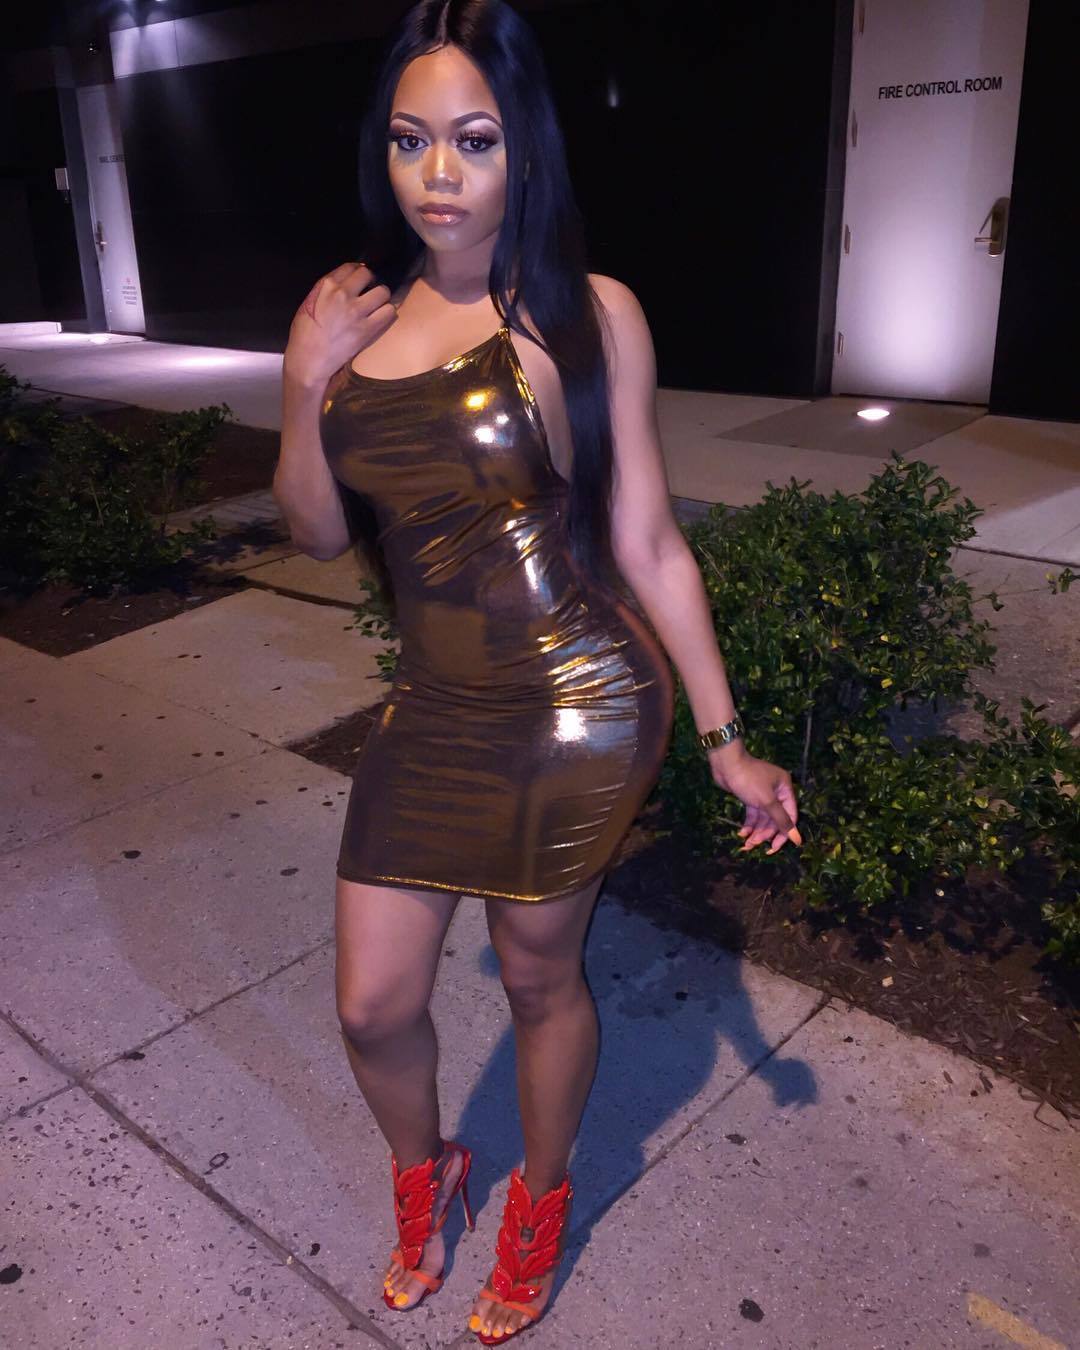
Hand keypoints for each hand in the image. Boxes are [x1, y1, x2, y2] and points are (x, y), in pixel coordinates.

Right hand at [283, 261, 398, 389]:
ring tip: (377, 306)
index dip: (358, 272)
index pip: (350, 267)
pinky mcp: (367, 329)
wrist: (309, 362)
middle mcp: (342, 294)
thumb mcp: (307, 304)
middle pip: (369, 274)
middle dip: (371, 282)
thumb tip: (344, 280)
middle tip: (369, 293)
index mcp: (326, 286)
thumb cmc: (304, 335)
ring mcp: (356, 311)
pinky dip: (387, 314)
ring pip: (383, 292)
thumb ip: (324, 290)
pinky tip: (380, 319)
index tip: (360, 280)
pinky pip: (389, 312)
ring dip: (382, 298)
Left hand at [707, 743, 801, 854]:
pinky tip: (742, 833)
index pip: (790, 816)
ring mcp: (763, 795)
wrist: (726, 764)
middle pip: (775, 819)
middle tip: (754, 844)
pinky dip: (749, 824)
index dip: (784, 833)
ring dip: (756, 831)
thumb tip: (797, 839)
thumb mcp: (767, 801)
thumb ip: (781, 820)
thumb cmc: (749, 779)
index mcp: (785, 789)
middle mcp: (777, 792)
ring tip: (747, 843)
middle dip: (765, 833)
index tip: (774, 848)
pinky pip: (753, 814)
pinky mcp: (750, 797)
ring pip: (763, 818)